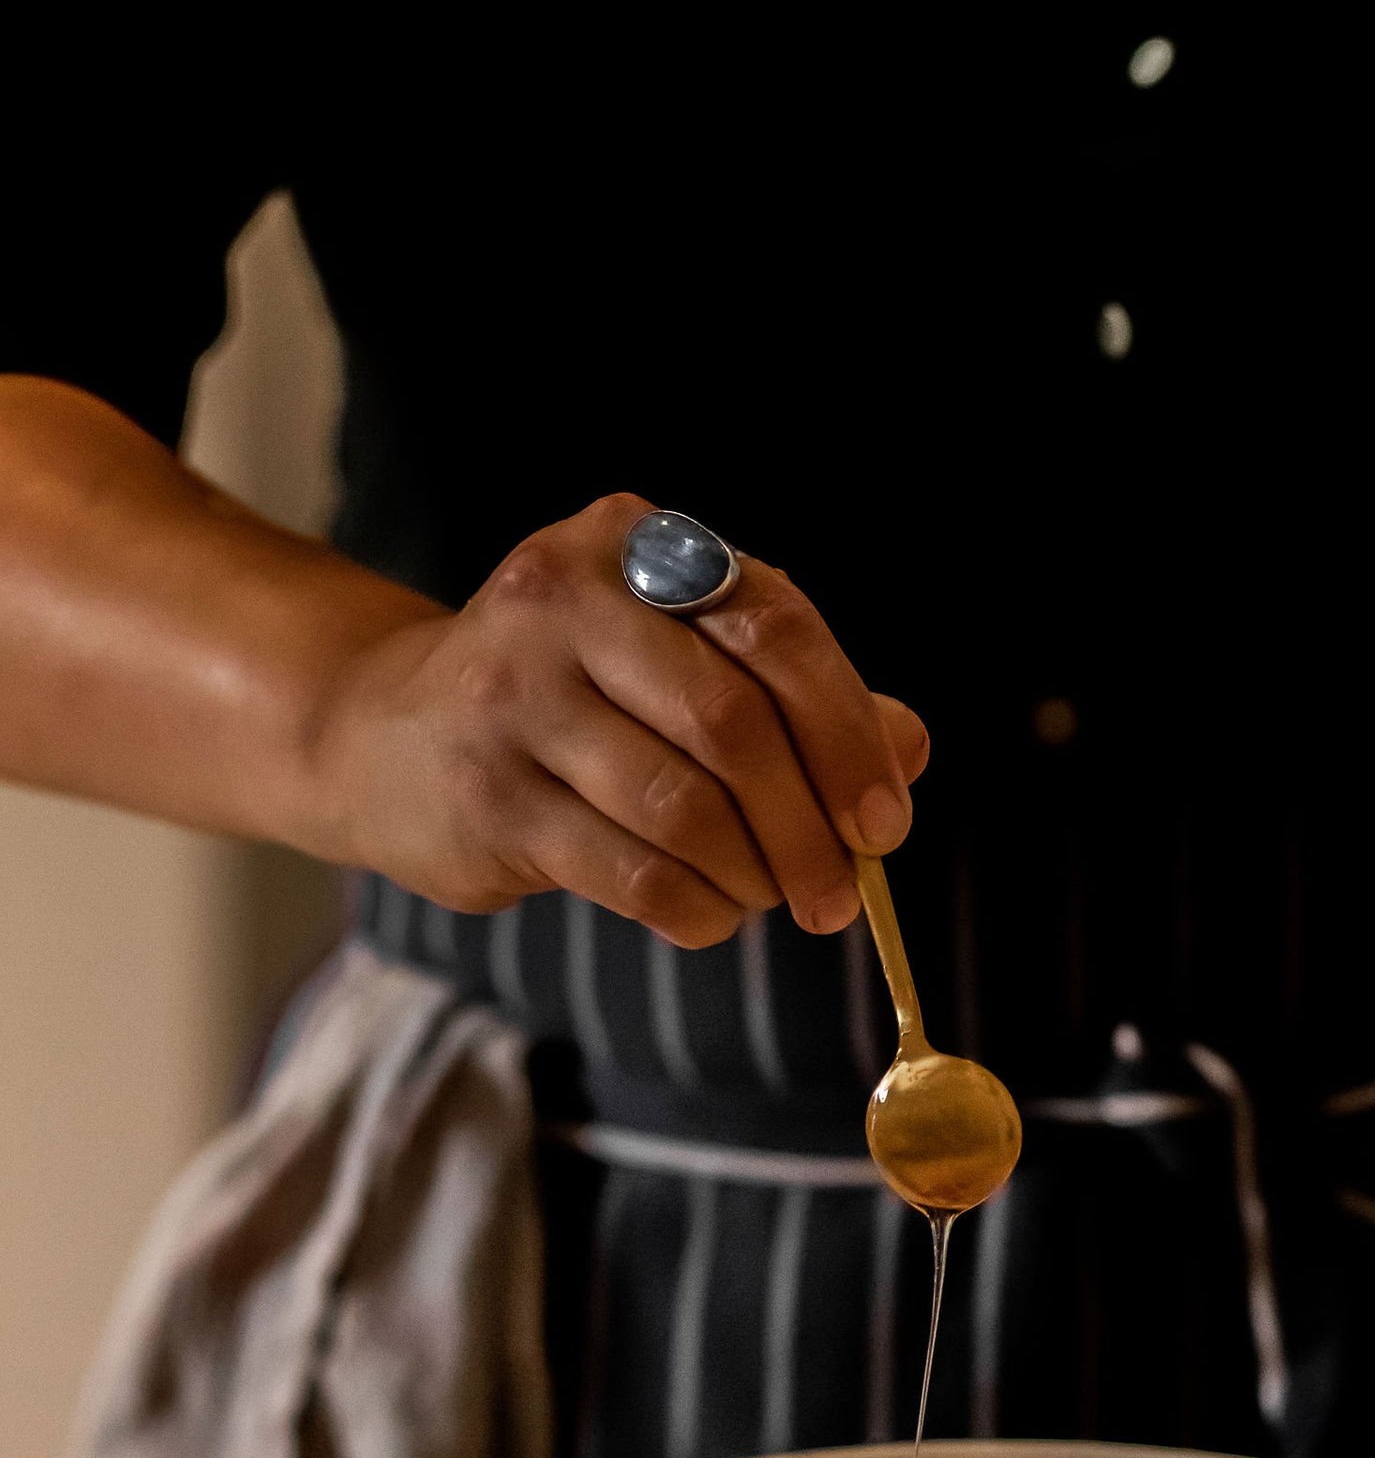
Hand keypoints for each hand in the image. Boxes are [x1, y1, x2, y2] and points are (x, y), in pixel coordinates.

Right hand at [309, 492, 927, 943]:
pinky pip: (631, 871)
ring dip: (753, 872)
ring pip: (683, 807)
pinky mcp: (487, 795)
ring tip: (771, 896)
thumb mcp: (675, 662)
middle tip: (840, 893)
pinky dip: (696, 907)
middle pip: (731, 721)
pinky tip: (712, 913)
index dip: (846, 730)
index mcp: (630, 544)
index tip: (886, 820)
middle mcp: (563, 601)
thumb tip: (906, 750)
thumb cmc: (572, 697)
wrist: (385, 736)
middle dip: (807, 823)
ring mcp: (512, 697)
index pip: (773, 626)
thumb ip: (793, 694)